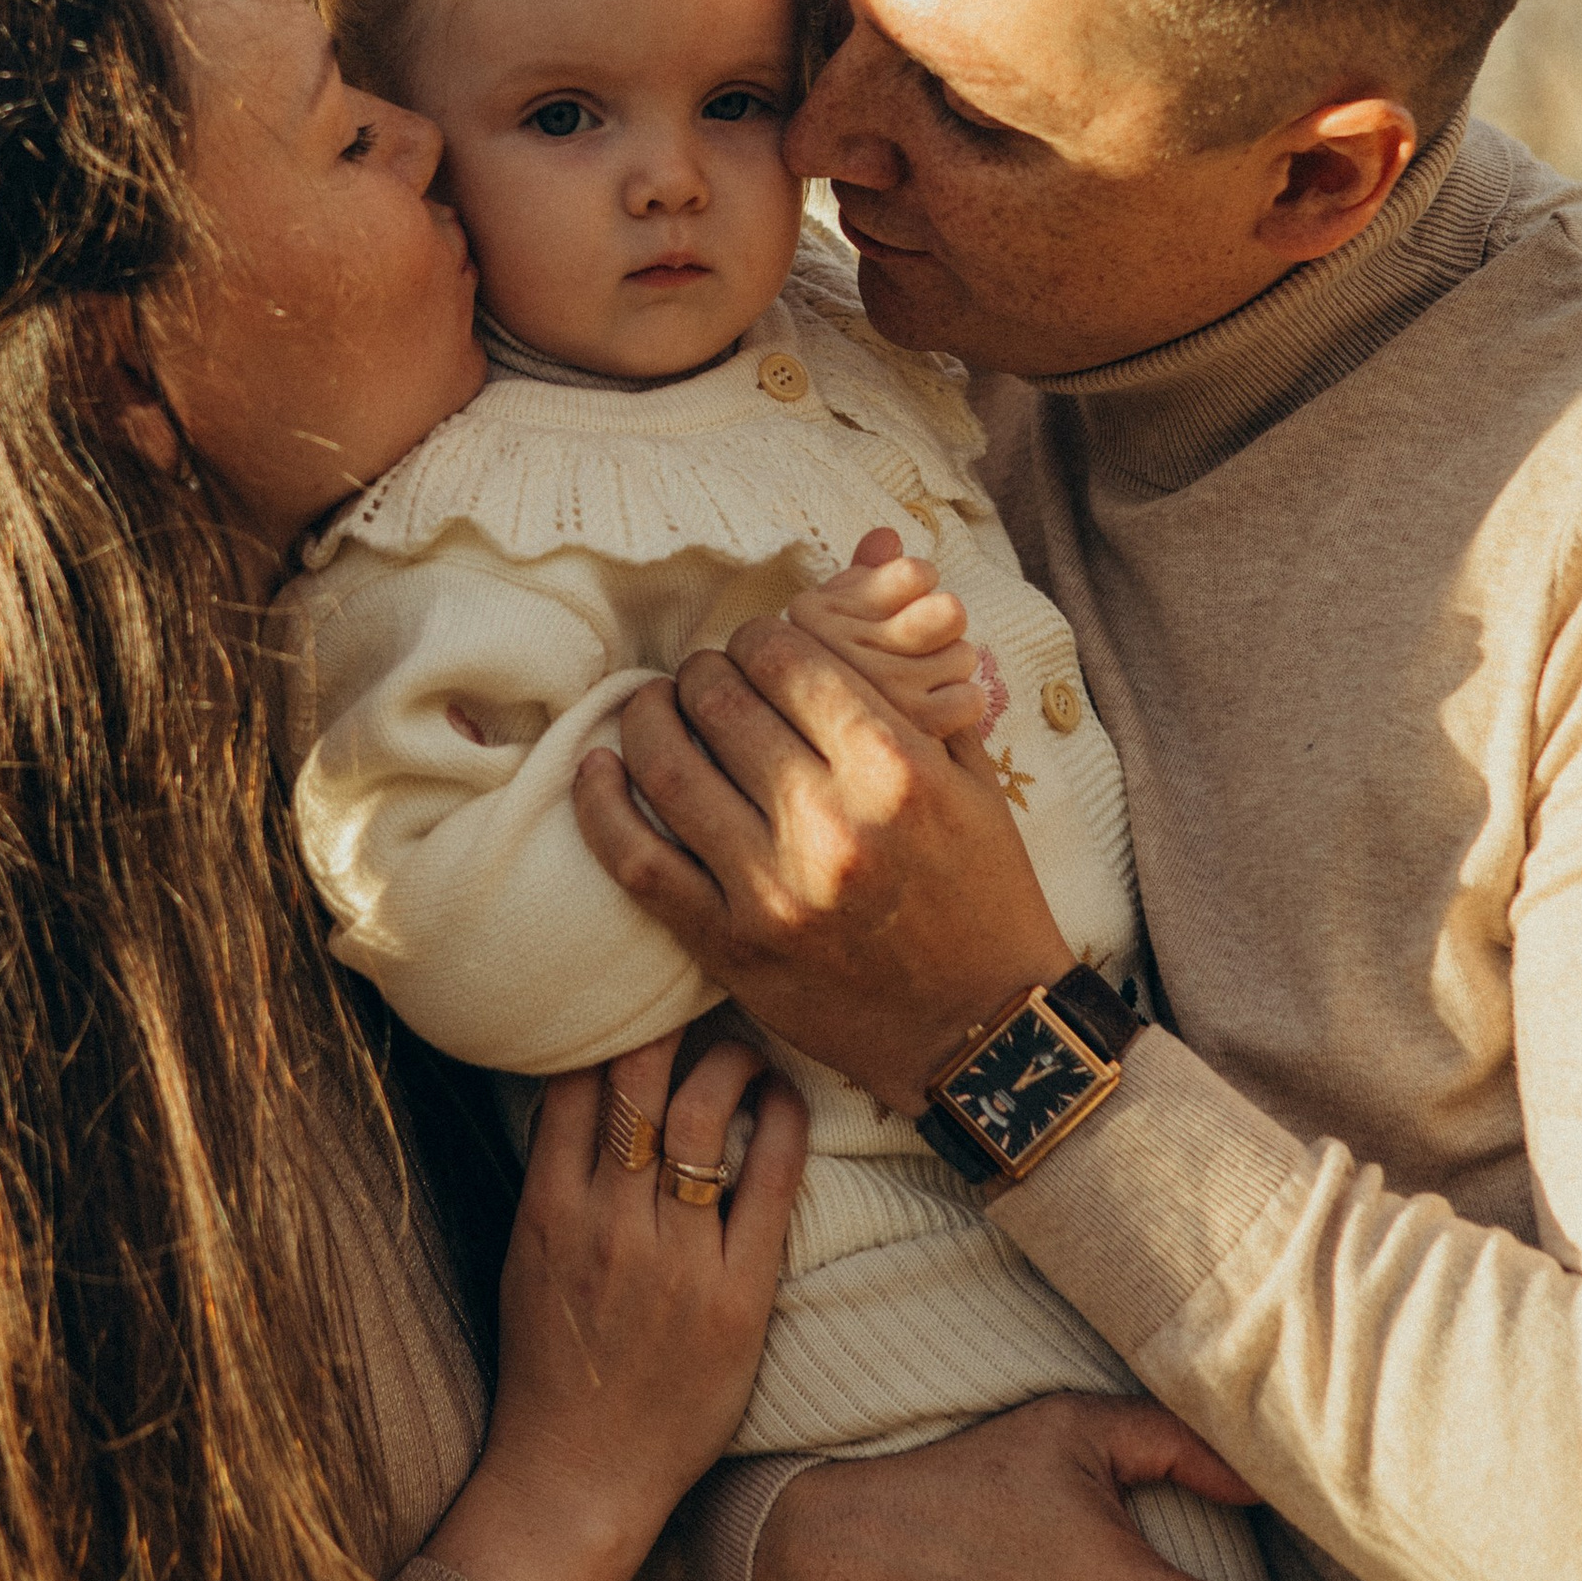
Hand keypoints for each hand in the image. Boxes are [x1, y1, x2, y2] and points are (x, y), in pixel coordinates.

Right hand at [429, 1031, 807, 1580]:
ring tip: (743, 1048)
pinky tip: (784, 1099)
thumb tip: (578, 1089)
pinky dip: (780, 1124)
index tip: (634, 983)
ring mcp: (674, 1259)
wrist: (578, 1475)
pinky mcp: (736, 1295)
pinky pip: (768, 1183)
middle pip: (637, 1081)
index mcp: (549, 1210)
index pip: (574, 1080)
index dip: (607, 1018)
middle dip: (667, 1017)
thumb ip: (553, 1176)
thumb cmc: (551, 1365)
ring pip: (702, 1117)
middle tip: (693, 983)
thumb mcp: (527, 1259)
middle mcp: (609, 1224)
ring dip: (727, 1061)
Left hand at [573, 611, 1072, 1108]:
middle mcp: (829, 821)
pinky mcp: (730, 944)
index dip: (761, 635)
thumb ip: (914, 662)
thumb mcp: (969, 769)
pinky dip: (600, 802)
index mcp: (894, 766)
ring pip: (667, 765)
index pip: (785, 655)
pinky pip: (635, 858)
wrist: (983, 1032)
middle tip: (708, 678)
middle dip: (704, 672)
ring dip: (648, 718)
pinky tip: (597, 766)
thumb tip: (876, 547)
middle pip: (719, 699)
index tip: (762, 648)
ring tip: (654, 707)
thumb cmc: (984, 893)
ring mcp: (771, 887)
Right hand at [787, 525, 984, 739]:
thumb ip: (864, 575)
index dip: (921, 585)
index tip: (903, 605)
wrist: (812, 754)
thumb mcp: (836, 618)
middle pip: (949, 612)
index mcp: (813, 612)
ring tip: (924, 683)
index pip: (915, 574)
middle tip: (923, 645)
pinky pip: (970, 700)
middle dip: (943, 626)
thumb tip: (887, 535)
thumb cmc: (833, 674)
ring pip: (964, 655)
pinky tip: (936, 710)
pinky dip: (963, 704)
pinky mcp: (902, 734)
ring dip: (951, 668)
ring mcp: (871, 693)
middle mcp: (839, 650)